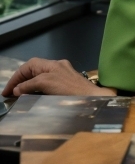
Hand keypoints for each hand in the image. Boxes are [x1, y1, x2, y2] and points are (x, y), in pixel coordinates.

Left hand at [1, 58, 116, 97]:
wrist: (96, 99)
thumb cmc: (85, 98)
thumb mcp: (66, 91)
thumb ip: (52, 89)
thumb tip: (34, 95)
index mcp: (63, 67)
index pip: (38, 65)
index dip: (24, 75)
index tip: (14, 88)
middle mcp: (58, 65)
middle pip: (33, 64)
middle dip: (19, 75)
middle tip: (9, 89)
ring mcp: (55, 71)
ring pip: (32, 69)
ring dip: (19, 79)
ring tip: (11, 91)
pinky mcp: (51, 80)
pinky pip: (34, 81)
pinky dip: (24, 86)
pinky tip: (18, 92)